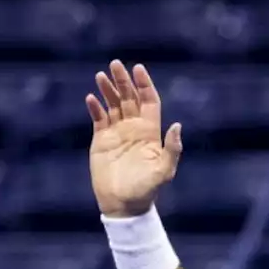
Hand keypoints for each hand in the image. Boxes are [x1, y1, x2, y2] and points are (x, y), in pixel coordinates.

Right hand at [87, 60, 183, 217]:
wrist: (124, 204)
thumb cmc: (147, 189)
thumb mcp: (164, 170)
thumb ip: (172, 148)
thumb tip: (177, 125)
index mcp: (150, 132)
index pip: (148, 101)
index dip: (144, 85)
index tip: (138, 68)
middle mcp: (134, 129)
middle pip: (129, 98)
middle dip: (123, 81)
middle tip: (115, 64)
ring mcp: (117, 133)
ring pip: (113, 105)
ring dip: (108, 90)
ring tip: (101, 75)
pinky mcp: (101, 141)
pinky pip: (98, 119)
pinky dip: (95, 108)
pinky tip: (91, 98)